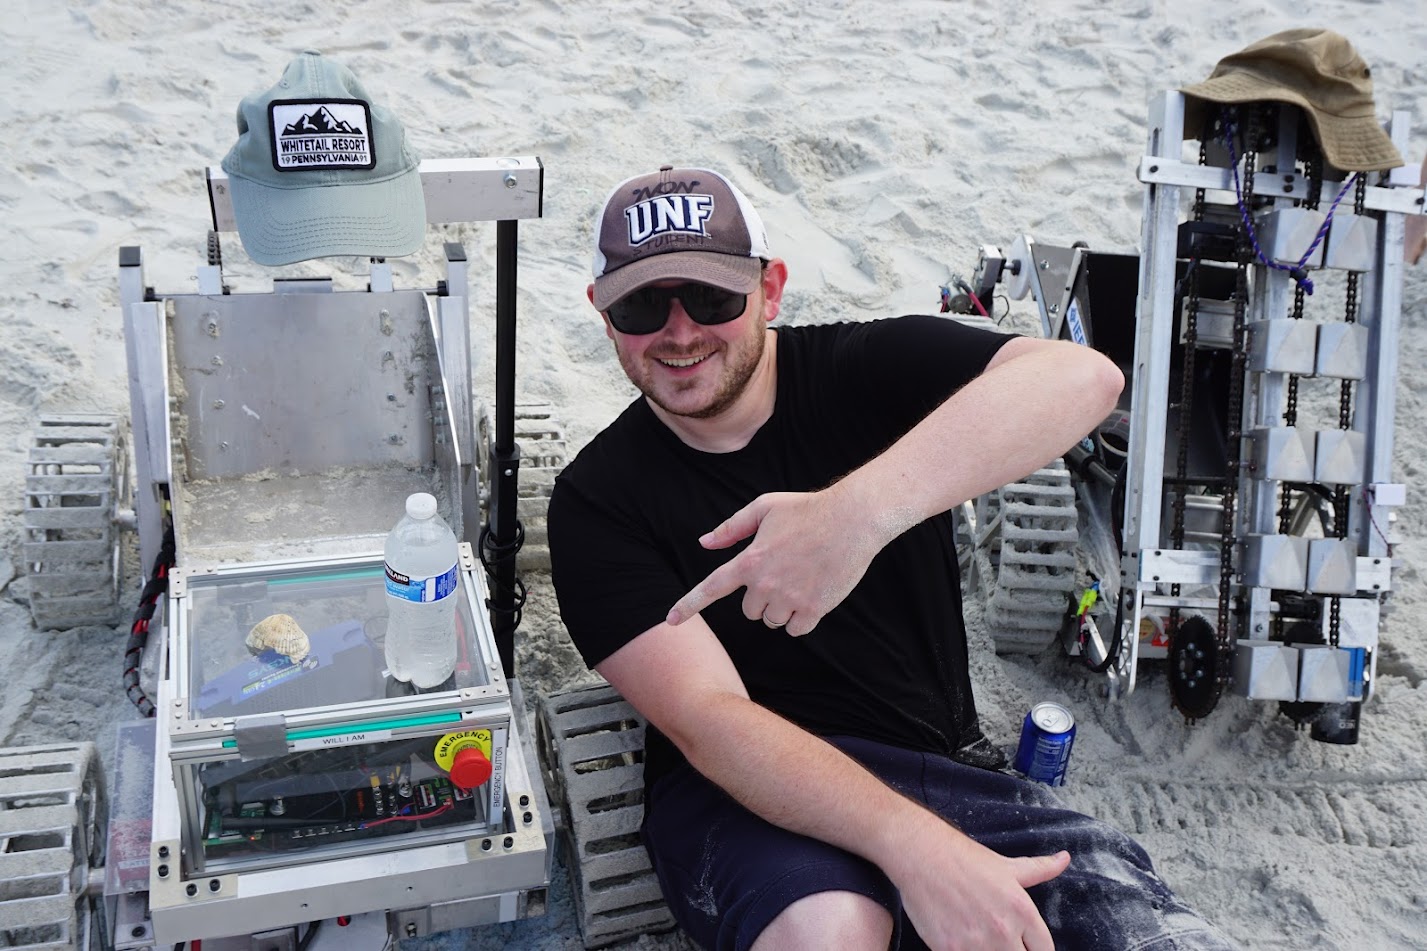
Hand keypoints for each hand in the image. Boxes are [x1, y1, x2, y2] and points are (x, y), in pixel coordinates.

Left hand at [665, 488, 882, 636]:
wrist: (853, 519)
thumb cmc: (807, 509)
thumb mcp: (764, 507)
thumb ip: (731, 528)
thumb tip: (705, 543)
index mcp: (749, 559)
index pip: (711, 588)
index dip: (689, 605)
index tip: (671, 620)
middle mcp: (765, 584)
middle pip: (749, 611)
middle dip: (761, 596)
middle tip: (783, 573)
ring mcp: (789, 599)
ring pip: (772, 621)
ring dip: (781, 608)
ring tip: (800, 580)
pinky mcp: (814, 610)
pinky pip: (795, 629)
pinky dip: (801, 619)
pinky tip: (812, 594)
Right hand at [898, 838, 1069, 950]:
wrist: (921, 855)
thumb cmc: (964, 858)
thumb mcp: (1007, 866)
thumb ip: (1040, 868)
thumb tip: (1065, 859)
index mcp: (1022, 911)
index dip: (1034, 950)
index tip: (1023, 945)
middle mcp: (1003, 930)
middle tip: (999, 941)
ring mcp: (976, 943)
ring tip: (979, 940)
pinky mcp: (949, 950)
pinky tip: (962, 943)